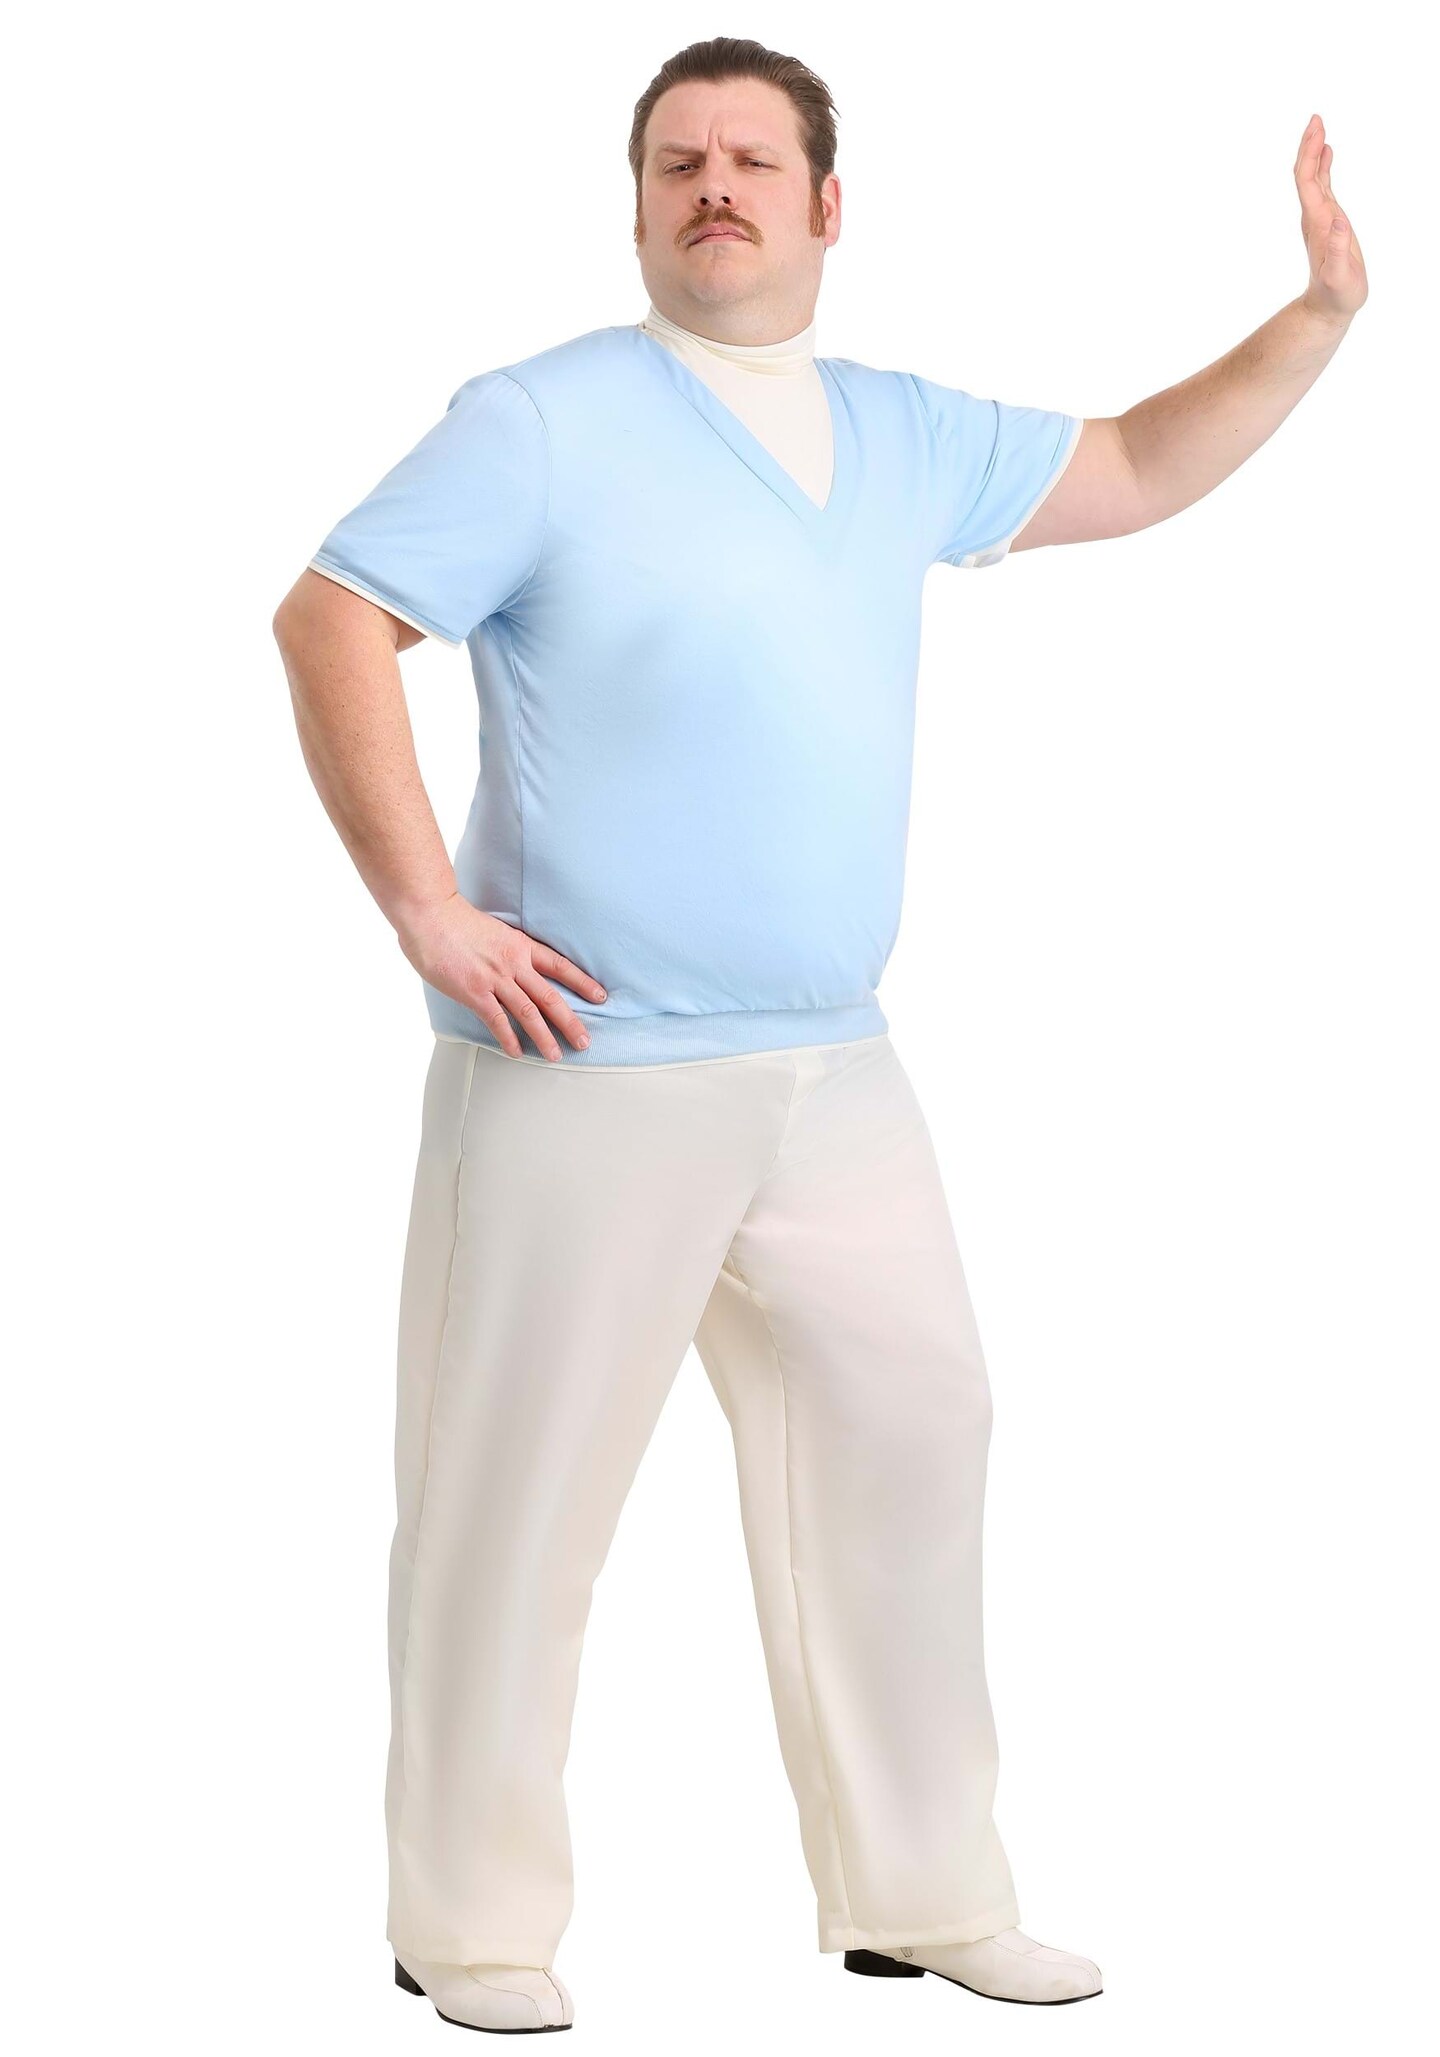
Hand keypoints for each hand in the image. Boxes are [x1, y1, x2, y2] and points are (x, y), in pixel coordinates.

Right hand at [398, 893, 606, 1061]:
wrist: (431, 915)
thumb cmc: (457, 921)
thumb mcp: (496, 931)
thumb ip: (509, 950)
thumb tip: (516, 966)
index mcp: (521, 946)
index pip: (560, 966)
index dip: (582, 982)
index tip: (601, 996)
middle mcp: (514, 964)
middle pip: (551, 997)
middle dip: (570, 1022)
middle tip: (585, 1042)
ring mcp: (495, 979)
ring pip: (529, 1013)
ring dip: (544, 1037)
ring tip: (556, 1055)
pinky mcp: (474, 992)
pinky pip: (497, 1020)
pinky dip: (508, 1039)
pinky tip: (516, 1052)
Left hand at [1295, 114, 1367, 324]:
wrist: (1328, 306)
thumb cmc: (1337, 294)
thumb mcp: (1339, 275)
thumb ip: (1338, 250)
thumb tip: (1339, 221)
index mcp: (1317, 223)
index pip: (1308, 181)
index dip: (1310, 155)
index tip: (1316, 130)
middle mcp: (1314, 216)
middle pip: (1306, 174)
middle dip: (1309, 145)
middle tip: (1316, 118)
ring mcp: (1320, 218)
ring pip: (1313, 177)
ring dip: (1314, 151)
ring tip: (1319, 127)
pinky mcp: (1327, 221)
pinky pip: (1322, 187)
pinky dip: (1323, 166)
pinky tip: (1327, 152)